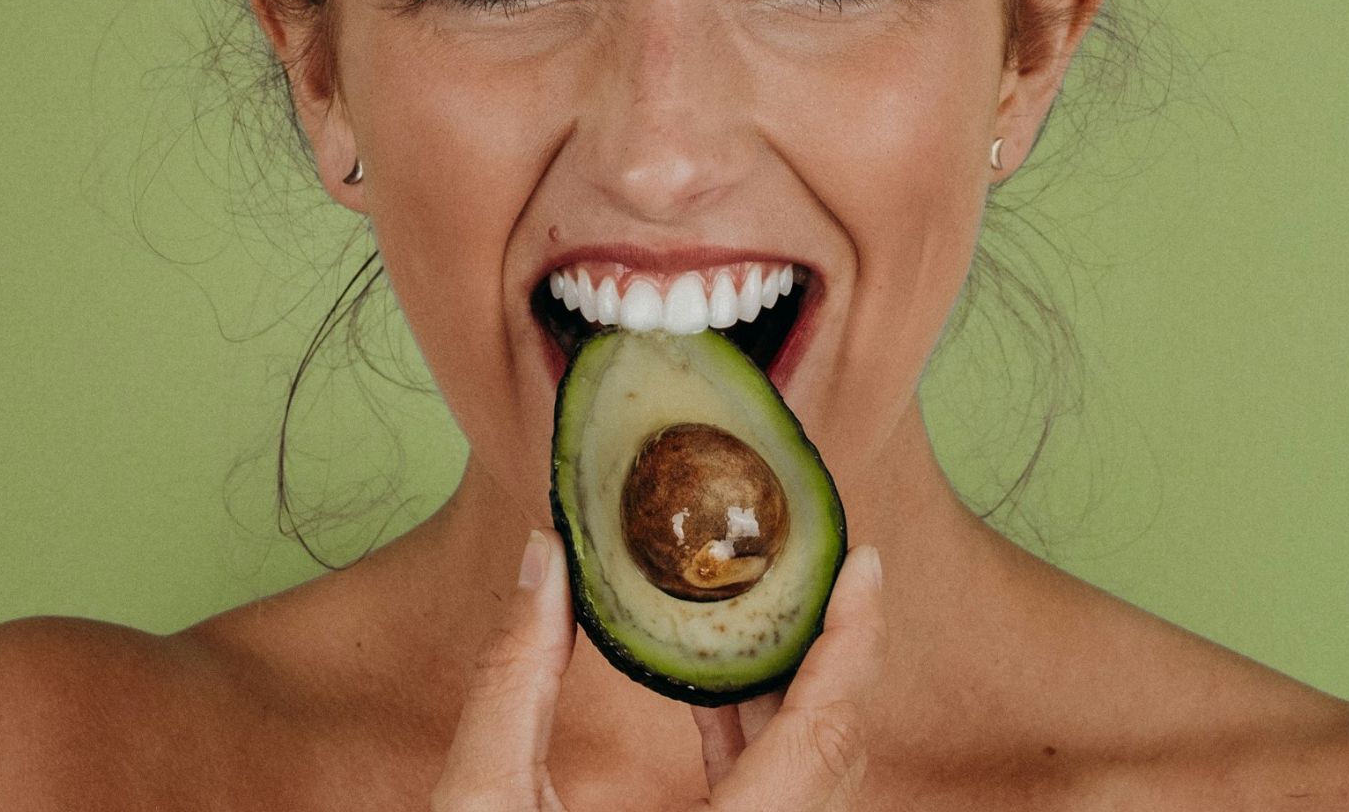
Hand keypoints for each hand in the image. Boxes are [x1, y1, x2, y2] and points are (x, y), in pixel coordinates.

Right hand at [431, 527, 886, 810]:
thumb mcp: (482, 802)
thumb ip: (515, 677)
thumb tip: (544, 561)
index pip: (825, 734)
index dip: (855, 641)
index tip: (866, 564)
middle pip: (831, 754)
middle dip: (829, 653)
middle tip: (816, 567)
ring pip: (808, 784)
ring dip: (791, 698)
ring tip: (760, 613)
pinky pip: (773, 807)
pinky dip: (756, 746)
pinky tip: (712, 695)